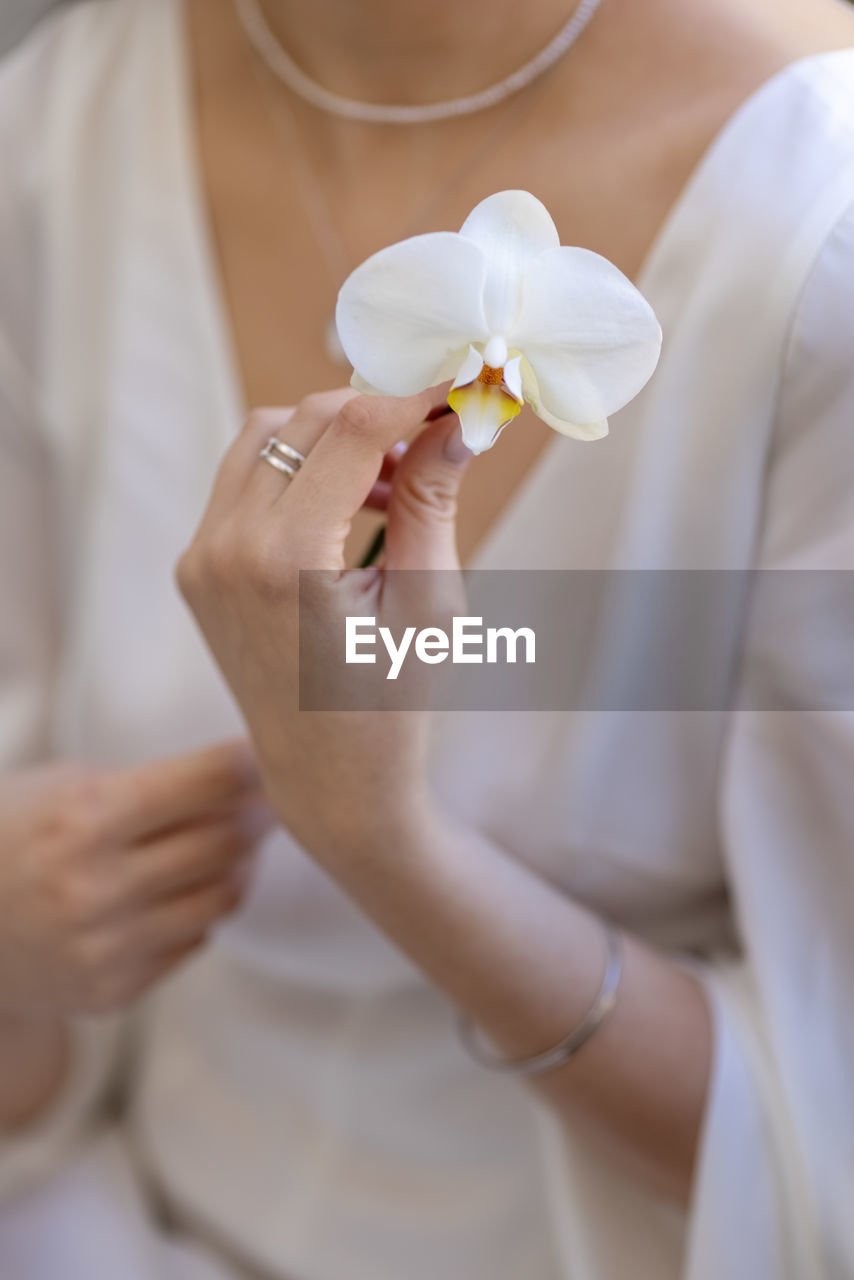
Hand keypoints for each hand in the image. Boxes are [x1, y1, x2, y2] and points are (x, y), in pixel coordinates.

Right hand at [0, 740, 272, 1014]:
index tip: (273, 751)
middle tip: (271, 796)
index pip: (209, 782)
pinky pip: (194, 939)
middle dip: (260, 812)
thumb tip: (250, 777)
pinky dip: (200, 908)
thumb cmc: (13, 833)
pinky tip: (186, 886)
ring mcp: (106, 947)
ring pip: (223, 896)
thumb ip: (152, 785)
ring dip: (242, 863)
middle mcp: (98, 888)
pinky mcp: (113, 990)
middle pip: (227, 842)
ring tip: (237, 840)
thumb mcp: (64, 786)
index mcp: (86, 819)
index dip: (252, 763)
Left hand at [177, 391, 471, 862]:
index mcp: (283, 561)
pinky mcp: (198, 568)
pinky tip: (352, 507)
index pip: (352, 429)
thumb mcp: (429, 604)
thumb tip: (459, 418)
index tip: (460, 381)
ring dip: (332, 438)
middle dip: (375, 412)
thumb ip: (434, 499)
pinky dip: (298, 472)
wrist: (330, 785)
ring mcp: (201, 558)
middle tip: (437, 432)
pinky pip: (245, 482)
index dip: (413, 394)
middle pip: (303, 421)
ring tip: (395, 480)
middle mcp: (225, 550)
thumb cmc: (393, 710)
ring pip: (265, 439)